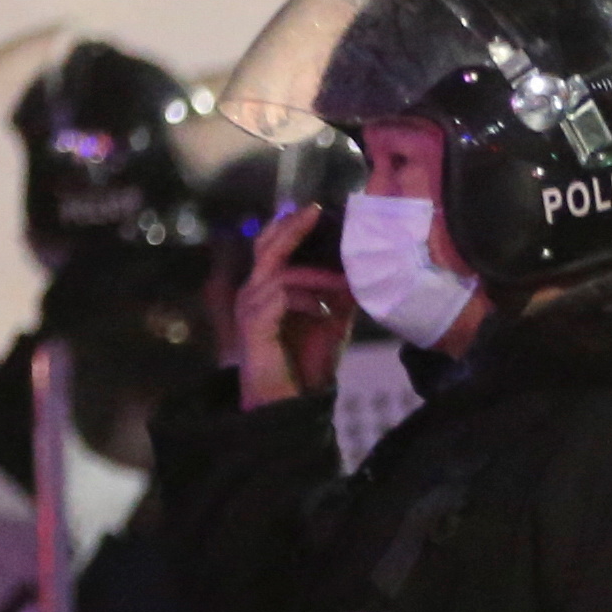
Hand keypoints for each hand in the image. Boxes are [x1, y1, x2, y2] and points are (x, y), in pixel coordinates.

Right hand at [235, 205, 354, 407]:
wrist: (290, 401)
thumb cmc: (306, 361)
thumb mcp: (332, 322)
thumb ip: (341, 296)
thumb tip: (361, 270)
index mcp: (268, 288)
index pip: (274, 246)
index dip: (292, 227)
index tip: (318, 212)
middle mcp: (253, 292)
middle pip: (266, 246)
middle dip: (291, 228)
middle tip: (315, 211)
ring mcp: (250, 307)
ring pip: (280, 272)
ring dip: (315, 274)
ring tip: (343, 281)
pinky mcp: (254, 325)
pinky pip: (281, 298)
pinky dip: (307, 300)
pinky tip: (325, 312)